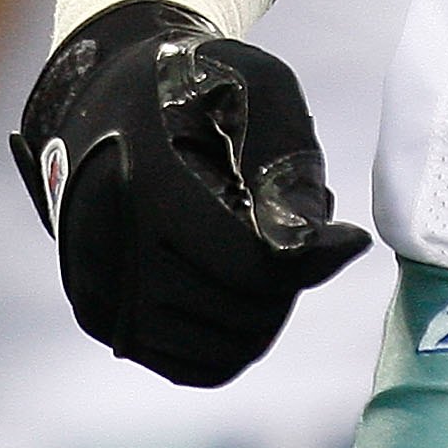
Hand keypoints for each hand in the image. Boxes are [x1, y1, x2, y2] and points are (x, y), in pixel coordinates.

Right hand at [11, 0, 368, 387]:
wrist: (99, 97)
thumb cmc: (189, 83)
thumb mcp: (257, 86)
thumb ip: (296, 165)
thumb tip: (333, 248)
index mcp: (149, 187)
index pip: (251, 269)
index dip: (314, 261)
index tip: (348, 237)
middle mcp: (115, 251)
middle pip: (243, 315)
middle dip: (293, 282)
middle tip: (301, 234)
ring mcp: (102, 290)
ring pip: (222, 350)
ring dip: (265, 312)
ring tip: (269, 254)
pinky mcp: (101, 314)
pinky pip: (189, 364)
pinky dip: (232, 339)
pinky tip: (241, 285)